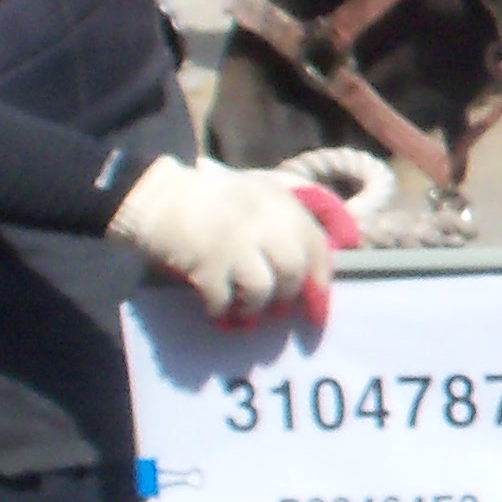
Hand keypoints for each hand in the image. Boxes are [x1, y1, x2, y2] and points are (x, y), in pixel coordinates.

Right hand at [108, 157, 359, 332]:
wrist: (156, 196)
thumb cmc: (213, 196)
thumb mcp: (260, 188)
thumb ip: (296, 207)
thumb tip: (344, 239)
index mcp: (278, 202)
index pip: (315, 244)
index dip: (321, 279)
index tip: (319, 307)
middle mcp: (261, 220)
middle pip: (293, 269)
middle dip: (289, 296)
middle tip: (278, 310)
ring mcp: (232, 241)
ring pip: (263, 289)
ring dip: (257, 307)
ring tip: (247, 313)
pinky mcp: (204, 262)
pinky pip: (224, 301)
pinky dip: (224, 312)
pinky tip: (218, 312)